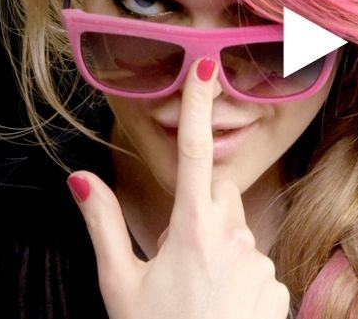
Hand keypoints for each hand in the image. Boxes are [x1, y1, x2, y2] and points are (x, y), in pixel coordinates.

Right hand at [68, 57, 290, 318]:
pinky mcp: (278, 288)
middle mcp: (232, 238)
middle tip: (175, 251)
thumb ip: (102, 224)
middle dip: (201, 207)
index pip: (194, 153)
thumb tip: (79, 177)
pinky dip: (240, 277)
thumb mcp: (118, 283)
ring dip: (220, 248)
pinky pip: (257, 265)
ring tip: (196, 291)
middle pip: (218, 194)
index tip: (206, 63)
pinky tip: (221, 306)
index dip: (198, 104)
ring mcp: (260, 264)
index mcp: (190, 231)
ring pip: (238, 233)